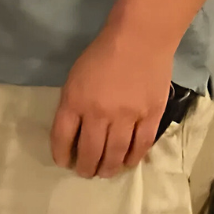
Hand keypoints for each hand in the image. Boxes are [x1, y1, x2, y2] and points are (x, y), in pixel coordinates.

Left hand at [50, 34, 172, 177]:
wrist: (139, 40)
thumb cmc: (102, 55)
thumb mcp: (75, 78)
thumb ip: (74, 104)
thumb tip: (76, 130)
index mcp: (74, 101)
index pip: (63, 137)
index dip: (62, 154)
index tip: (64, 162)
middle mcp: (99, 113)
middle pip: (90, 150)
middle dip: (86, 167)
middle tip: (86, 173)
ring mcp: (127, 116)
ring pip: (115, 153)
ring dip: (109, 167)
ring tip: (105, 173)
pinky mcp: (151, 116)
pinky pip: (141, 145)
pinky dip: (133, 158)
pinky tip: (127, 163)